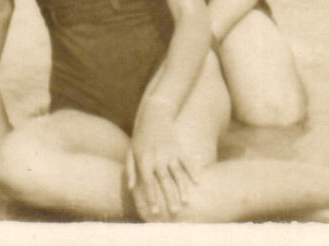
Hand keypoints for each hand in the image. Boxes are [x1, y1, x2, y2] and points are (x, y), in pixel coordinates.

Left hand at [125, 101, 195, 219]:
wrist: (153, 115)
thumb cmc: (140, 137)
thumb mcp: (131, 152)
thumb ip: (130, 171)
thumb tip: (131, 189)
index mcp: (144, 161)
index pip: (148, 183)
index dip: (151, 198)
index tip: (155, 212)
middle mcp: (157, 158)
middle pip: (164, 182)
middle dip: (169, 198)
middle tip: (174, 213)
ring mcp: (169, 153)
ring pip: (177, 174)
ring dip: (182, 188)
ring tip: (186, 202)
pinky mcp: (179, 148)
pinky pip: (187, 162)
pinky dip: (193, 172)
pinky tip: (198, 183)